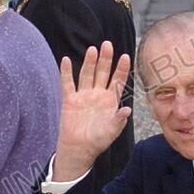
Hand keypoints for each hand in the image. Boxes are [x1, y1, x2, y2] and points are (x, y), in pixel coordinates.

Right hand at [52, 41, 131, 181]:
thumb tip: (128, 110)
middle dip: (106, 59)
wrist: (79, 149)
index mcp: (110, 101)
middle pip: (102, 73)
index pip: (118, 81)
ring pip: (87, 75)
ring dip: (90, 62)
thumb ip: (119, 120)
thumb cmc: (98, 141)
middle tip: (108, 44)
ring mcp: (83, 96)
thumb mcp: (111, 131)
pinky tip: (66, 61)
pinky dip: (66, 72)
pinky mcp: (69, 100)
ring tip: (93, 49)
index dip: (122, 69)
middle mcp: (97, 95)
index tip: (126, 56)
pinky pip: (67, 84)